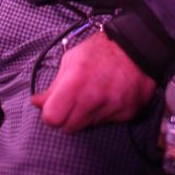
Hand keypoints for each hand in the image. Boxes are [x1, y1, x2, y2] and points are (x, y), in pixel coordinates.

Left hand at [31, 30, 156, 132]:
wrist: (138, 47)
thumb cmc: (101, 49)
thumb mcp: (71, 59)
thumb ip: (54, 85)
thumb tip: (37, 103)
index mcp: (75, 83)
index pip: (52, 118)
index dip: (50, 113)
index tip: (54, 106)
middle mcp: (93, 99)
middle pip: (68, 127)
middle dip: (67, 116)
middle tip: (74, 100)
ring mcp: (112, 108)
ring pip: (88, 126)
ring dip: (86, 115)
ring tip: (93, 94)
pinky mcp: (127, 114)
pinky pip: (107, 123)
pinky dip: (104, 113)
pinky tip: (108, 96)